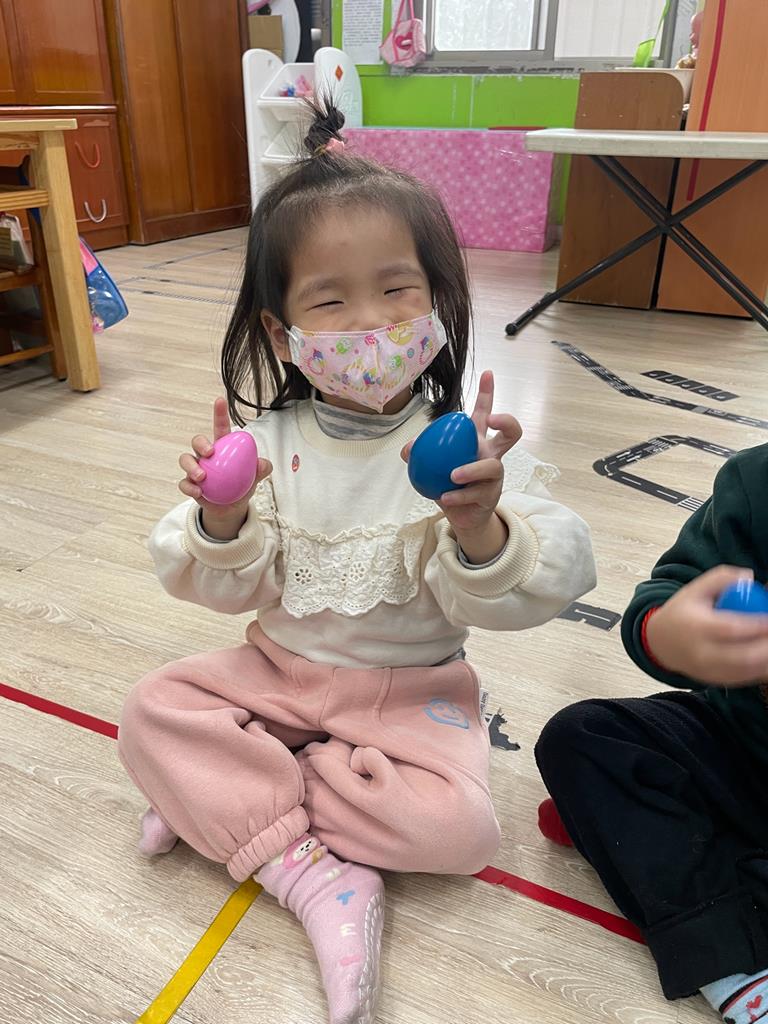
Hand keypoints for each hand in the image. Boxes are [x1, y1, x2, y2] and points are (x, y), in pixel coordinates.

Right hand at [178, 397, 272, 540]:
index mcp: (223, 448)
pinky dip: (189, 486)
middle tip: (210, 452)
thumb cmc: (240, 486)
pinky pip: (184, 482)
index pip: (220, 427)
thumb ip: (261, 468)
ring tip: (202, 477)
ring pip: (186, 459)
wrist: (230, 508)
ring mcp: (196, 469)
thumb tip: (263, 463)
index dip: (219, 413)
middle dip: (200, 443)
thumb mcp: (254, 477)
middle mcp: (206, 456)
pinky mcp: (190, 484)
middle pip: (198, 441)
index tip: (220, 400)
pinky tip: (198, 491)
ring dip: (191, 466)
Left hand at [402, 370, 521, 562]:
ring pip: (491, 466)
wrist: (462, 516)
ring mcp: (494, 476)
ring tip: (453, 476)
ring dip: (471, 470)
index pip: (485, 413)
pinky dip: (459, 496)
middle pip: (511, 433)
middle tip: (491, 421)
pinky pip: (477, 493)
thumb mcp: (431, 467)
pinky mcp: (491, 496)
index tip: (487, 373)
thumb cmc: (449, 484)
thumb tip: (408, 448)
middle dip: (506, 422)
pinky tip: (445, 497)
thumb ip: (419, 454)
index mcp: (477, 441)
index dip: (487, 393)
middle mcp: (491, 454)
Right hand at [645, 566, 767, 685]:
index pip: (731, 629)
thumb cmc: (682, 613)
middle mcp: (702, 653)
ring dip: (766, 659)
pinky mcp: (716, 681)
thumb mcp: (695, 590)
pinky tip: (765, 655)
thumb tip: (748, 577)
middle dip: (766, 647)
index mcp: (696, 628)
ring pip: (747, 671)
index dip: (756, 625)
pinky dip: (760, 669)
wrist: (661, 642)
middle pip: (743, 656)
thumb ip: (721, 579)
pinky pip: (745, 678)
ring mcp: (710, 671)